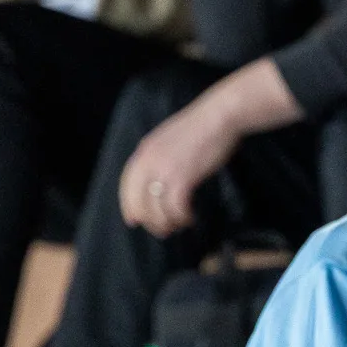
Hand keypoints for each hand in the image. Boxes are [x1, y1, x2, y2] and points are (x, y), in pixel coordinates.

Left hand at [118, 93, 241, 236]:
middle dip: (150, 221)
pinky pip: (176, 207)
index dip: (129, 206)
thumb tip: (160, 180)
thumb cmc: (203, 127)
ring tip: (180, 224)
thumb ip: (161, 156)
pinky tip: (190, 217)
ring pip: (157, 209)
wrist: (219, 116)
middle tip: (163, 230)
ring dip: (168, 222)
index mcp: (145, 151)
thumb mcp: (171, 139)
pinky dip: (182, 217)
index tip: (134, 221)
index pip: (127, 185)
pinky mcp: (183, 177)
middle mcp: (149, 161)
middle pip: (140, 202)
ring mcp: (164, 169)